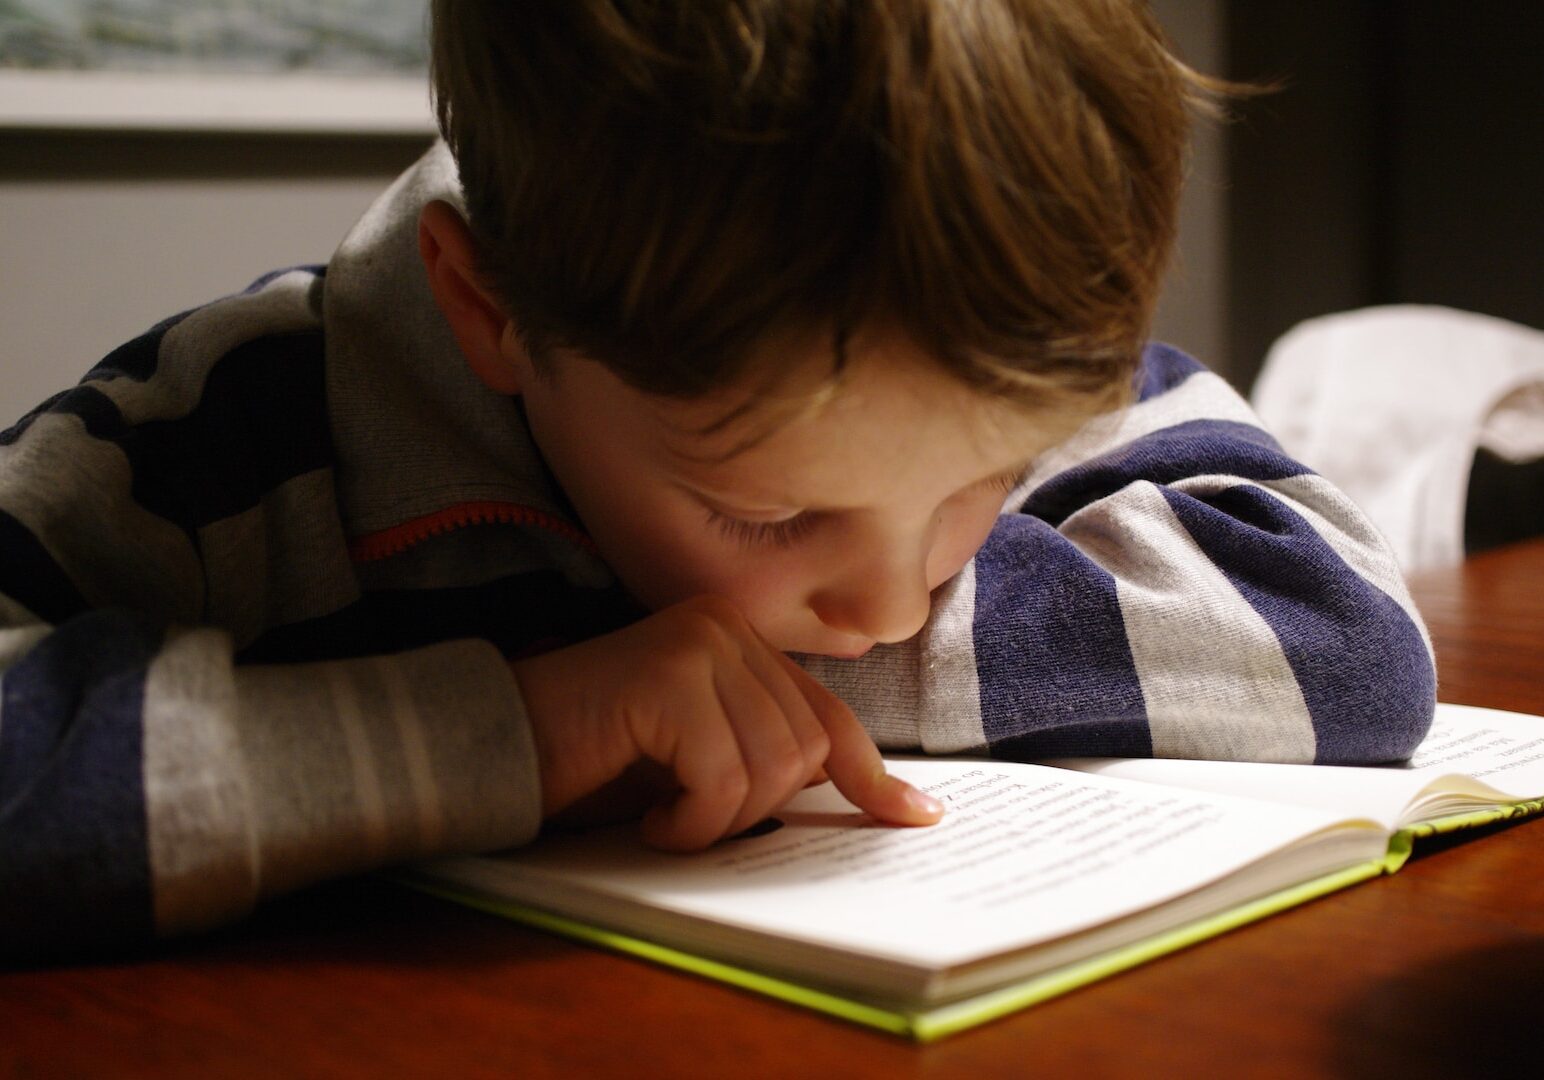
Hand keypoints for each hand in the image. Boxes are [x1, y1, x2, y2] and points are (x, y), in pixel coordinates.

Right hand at [510, 595, 943, 849]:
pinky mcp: (668, 676)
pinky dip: (689, 823)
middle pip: (804, 750)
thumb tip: (872, 799)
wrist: (493, 749)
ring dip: (718, 820)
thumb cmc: (592, 763)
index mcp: (739, 640)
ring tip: (663, 815)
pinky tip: (647, 818)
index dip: (873, 775)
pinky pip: (722, 779)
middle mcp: (724, 627)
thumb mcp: (697, 761)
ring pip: (772, 768)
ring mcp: (698, 644)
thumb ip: (767, 756)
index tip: (915, 817)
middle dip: (756, 811)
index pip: (827, 715)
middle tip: (690, 819)